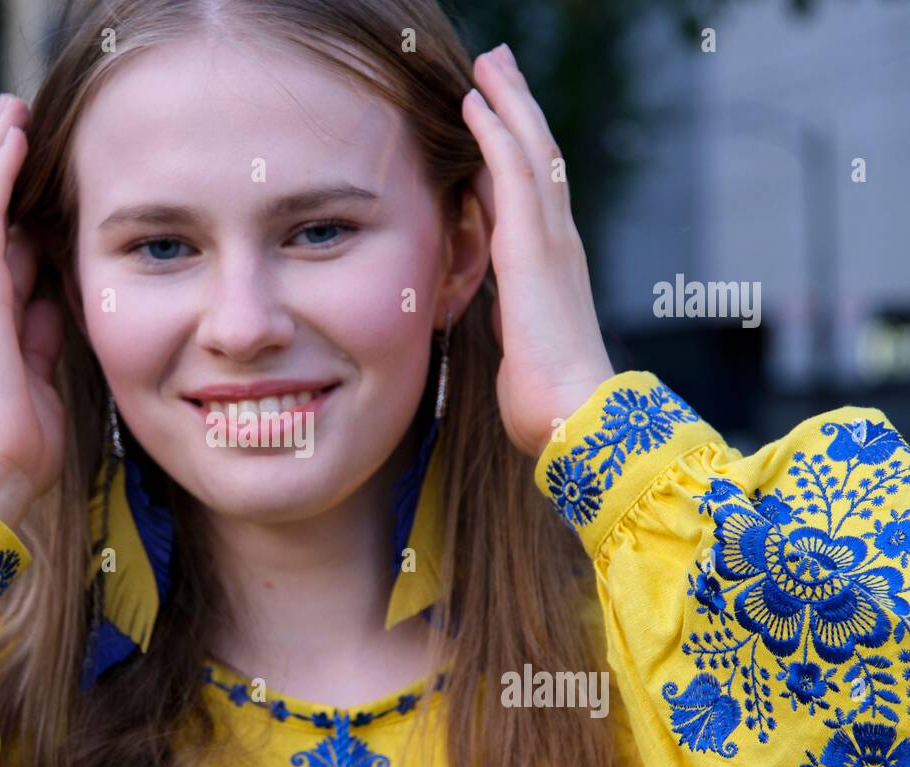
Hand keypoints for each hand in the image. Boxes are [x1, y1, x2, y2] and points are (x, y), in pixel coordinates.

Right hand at [0, 93, 66, 530]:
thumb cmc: (21, 440)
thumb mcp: (44, 373)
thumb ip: (45, 334)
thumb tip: (57, 299)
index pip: (7, 244)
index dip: (21, 203)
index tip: (42, 168)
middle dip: (4, 167)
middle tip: (20, 118)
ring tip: (13, 111)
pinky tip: (12, 139)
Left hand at [461, 43, 614, 458]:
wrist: (573, 419)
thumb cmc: (549, 399)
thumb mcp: (522, 345)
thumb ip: (513, 316)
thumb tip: (500, 311)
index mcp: (551, 266)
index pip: (531, 193)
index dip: (513, 150)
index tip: (493, 116)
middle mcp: (557, 243)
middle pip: (538, 158)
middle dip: (517, 109)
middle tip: (498, 66)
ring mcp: (550, 242)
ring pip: (530, 151)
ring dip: (509, 103)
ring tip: (490, 63)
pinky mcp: (533, 249)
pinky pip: (513, 174)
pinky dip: (495, 132)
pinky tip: (476, 102)